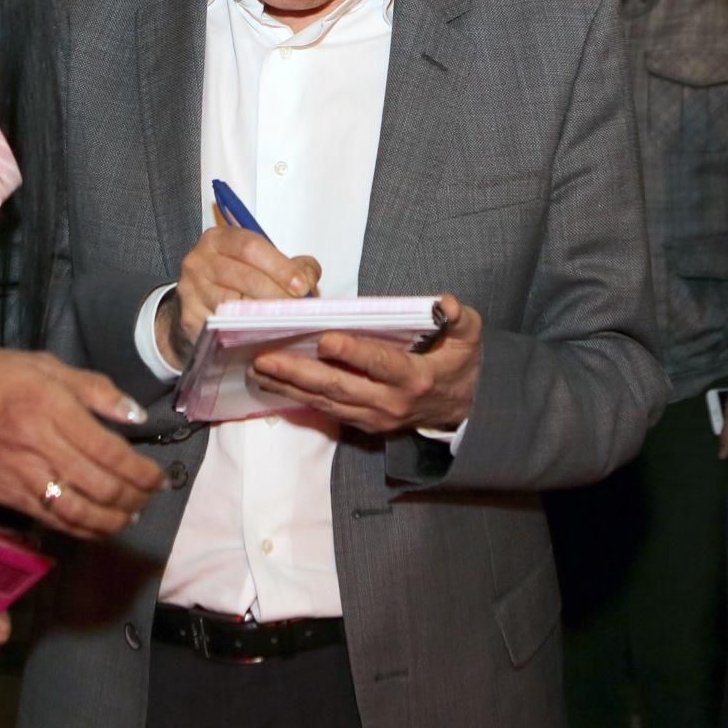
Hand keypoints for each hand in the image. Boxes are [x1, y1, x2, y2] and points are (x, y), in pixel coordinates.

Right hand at [0, 347, 162, 538]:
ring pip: (81, 514)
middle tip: (151, 495)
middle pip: (103, 488)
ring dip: (113, 521)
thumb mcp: (42, 364)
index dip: (143, 472)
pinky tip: (97, 525)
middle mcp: (41, 448)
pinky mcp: (7, 498)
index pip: (112, 453)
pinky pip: (53, 522)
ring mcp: (23, 478)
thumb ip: (94, 389)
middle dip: (136, 498)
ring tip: (131, 515)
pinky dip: (82, 529)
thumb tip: (135, 415)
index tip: (160, 475)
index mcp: (53, 409)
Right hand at [159, 224, 321, 368]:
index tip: (301, 286)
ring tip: (284, 322)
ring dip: (263, 314)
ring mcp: (191, 290)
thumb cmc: (235, 281)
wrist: (198, 306)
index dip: (280, 266)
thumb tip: (308, 276)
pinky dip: (244, 330)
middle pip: (244, 276)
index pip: (251, 246)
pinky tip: (262, 333)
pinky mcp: (189, 317)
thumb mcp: (260, 264)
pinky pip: (222, 325)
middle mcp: (199, 260)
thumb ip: (290, 265)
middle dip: (277, 294)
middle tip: (298, 309)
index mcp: (219, 239)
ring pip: (233, 303)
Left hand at [248, 294, 483, 434]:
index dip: (353, 352)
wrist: (462, 408)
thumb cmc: (460, 363)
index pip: (380, 364)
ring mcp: (373, 417)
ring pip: (325, 401)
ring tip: (258, 369)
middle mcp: (390, 403)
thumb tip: (445, 304)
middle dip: (299, 372)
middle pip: (339, 386)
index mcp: (415, 378)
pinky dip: (295, 396)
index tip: (323, 339)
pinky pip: (324, 410)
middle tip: (266, 357)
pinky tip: (272, 383)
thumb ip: (458, 317)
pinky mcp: (362, 423)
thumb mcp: (470, 335)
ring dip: (288, 386)